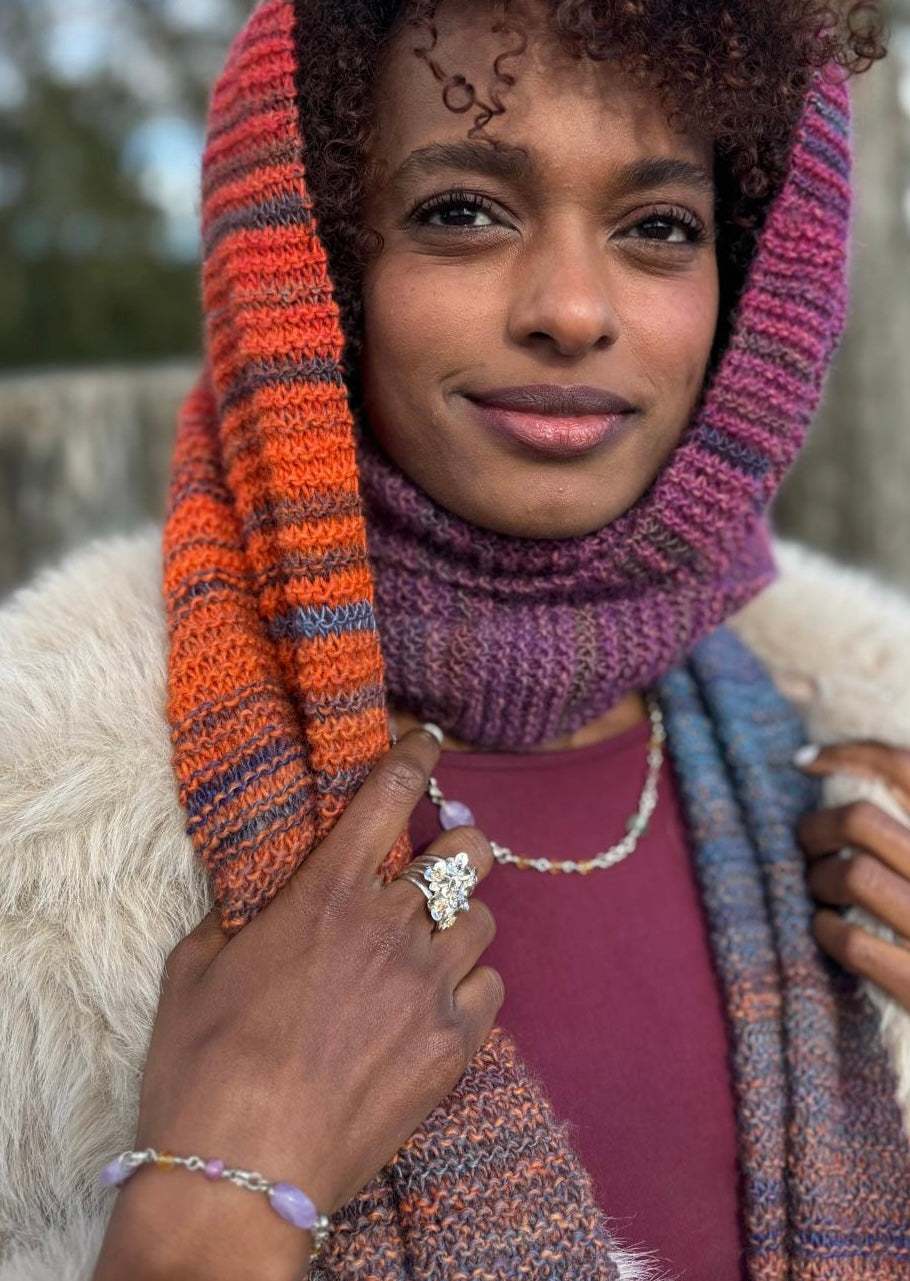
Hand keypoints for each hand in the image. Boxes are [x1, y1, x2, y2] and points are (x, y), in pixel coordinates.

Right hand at [93, 728, 502, 1280]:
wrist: (240, 1175)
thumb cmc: (202, 1067)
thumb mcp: (194, 969)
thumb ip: (236, 915)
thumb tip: (255, 897)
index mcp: (327, 893)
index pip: (389, 795)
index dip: (416, 757)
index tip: (427, 743)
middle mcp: (392, 926)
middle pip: (467, 853)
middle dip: (459, 847)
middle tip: (434, 868)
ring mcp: (430, 986)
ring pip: (485, 921)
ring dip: (459, 925)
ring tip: (429, 950)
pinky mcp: (454, 1046)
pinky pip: (491, 991)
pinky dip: (470, 989)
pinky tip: (437, 1007)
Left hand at [798, 740, 909, 1011]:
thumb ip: (902, 824)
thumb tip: (824, 763)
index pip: (905, 767)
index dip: (849, 753)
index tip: (804, 760)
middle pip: (861, 818)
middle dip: (817, 827)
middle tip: (807, 844)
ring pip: (851, 873)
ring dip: (819, 879)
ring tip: (820, 890)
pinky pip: (852, 940)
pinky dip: (827, 930)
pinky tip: (827, 929)